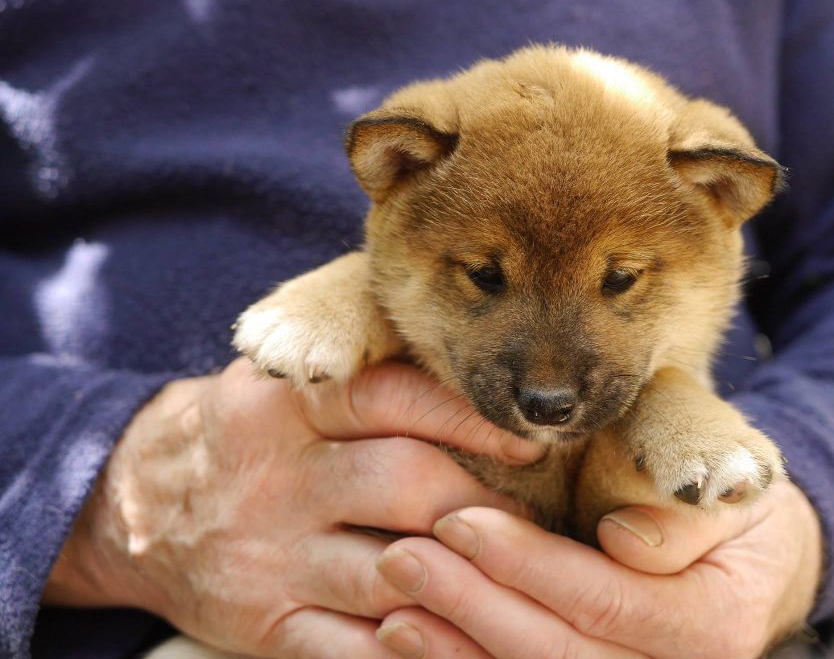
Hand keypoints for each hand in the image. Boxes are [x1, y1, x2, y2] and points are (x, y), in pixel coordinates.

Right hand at [44, 358, 542, 657]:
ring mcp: (273, 559)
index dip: (467, 417)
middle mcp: (280, 478)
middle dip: (481, 502)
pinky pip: (357, 651)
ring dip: (467, 578)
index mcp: (286, 406)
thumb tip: (470, 369)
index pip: (391, 399)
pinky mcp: (268, 625)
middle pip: (406, 485)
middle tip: (530, 514)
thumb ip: (359, 372)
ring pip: (395, 574)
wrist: (138, 507)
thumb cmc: (245, 433)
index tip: (527, 438)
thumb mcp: (279, 381)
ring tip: (518, 576)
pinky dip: (420, 649)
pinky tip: (463, 637)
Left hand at [374, 480, 821, 658]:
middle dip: (472, 608)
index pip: (602, 599)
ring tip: (393, 610)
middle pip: (557, 654)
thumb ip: (686, 513)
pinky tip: (415, 642)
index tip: (458, 521)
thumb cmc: (735, 514)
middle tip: (401, 560)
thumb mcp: (734, 493)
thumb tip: (625, 541)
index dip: (525, 565)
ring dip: (457, 651)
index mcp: (712, 622)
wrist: (758, 568)